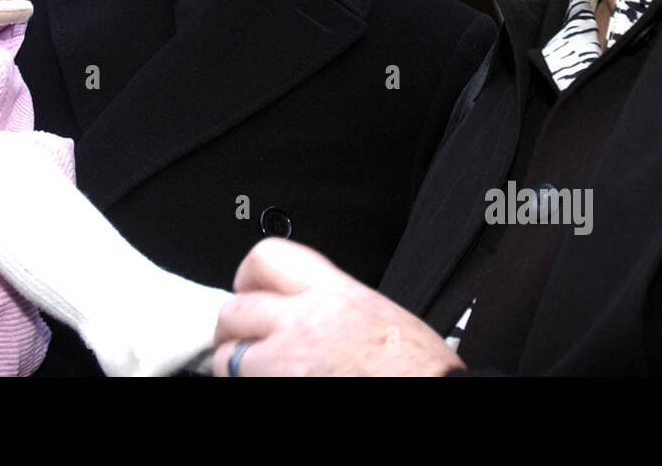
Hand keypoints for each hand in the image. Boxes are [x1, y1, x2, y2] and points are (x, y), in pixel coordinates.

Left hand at [211, 238, 463, 376]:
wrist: (432, 402)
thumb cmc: (419, 370)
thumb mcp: (377, 312)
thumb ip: (331, 303)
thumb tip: (301, 306)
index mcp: (332, 293)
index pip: (266, 258)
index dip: (249, 276)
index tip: (249, 290)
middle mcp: (302, 323)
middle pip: (234, 310)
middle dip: (233, 328)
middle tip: (243, 341)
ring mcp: (285, 365)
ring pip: (228, 358)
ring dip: (237, 366)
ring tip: (259, 373)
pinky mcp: (276, 393)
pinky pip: (242, 387)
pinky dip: (250, 388)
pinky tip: (271, 388)